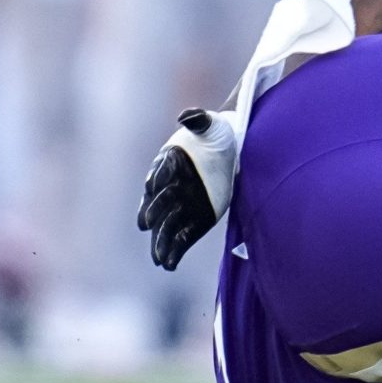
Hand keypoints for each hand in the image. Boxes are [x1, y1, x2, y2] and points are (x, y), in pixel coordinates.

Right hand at [136, 108, 239, 270]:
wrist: (234, 150)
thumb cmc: (218, 134)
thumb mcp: (211, 124)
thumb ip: (198, 120)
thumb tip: (187, 117)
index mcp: (169, 166)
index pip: (158, 175)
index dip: (155, 182)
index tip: (151, 189)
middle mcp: (171, 189)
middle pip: (157, 205)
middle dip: (151, 214)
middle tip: (147, 224)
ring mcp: (182, 207)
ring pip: (166, 228)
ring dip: (160, 243)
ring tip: (158, 259)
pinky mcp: (196, 220)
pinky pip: (183, 238)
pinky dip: (175, 252)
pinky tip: (170, 265)